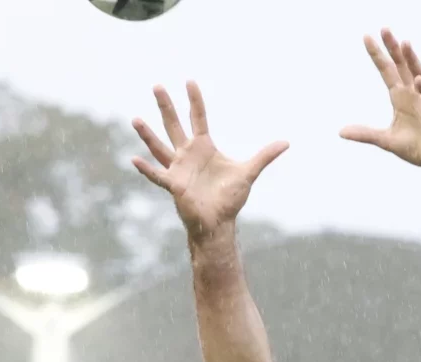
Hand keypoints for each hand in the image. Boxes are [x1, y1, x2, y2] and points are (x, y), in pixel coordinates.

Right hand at [131, 82, 287, 239]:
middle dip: (166, 106)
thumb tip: (286, 143)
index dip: (195, 100)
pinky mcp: (174, 184)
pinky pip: (157, 175)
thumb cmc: (229, 198)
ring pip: (160, 146)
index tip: (189, 81)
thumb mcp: (248, 172)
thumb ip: (265, 156)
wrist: (219, 222)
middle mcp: (187, 154)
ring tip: (135, 119)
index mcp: (204, 147)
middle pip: (174, 124)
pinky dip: (146, 169)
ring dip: (147, 134)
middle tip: (157, 85)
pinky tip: (134, 160)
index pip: (198, 118)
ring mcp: (178, 168)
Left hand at [340, 30, 420, 174]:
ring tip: (405, 44)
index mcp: (400, 97)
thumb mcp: (386, 141)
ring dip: (412, 60)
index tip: (366, 37)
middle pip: (402, 66)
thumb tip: (341, 131)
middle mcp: (413, 94)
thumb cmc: (418, 147)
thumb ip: (365, 134)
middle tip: (384, 29)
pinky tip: (419, 80)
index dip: (377, 55)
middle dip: (394, 48)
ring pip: (419, 75)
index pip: (387, 71)